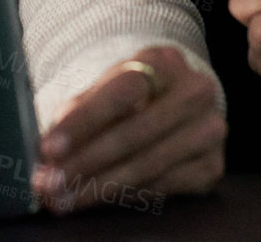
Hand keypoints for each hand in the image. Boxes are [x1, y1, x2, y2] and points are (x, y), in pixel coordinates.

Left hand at [31, 46, 224, 213]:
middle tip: (48, 184)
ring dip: (97, 187)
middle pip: (135, 133)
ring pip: (147, 167)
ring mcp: (209, 130)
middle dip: (85, 163)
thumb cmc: (132, 92)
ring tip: (62, 198)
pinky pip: (161, 188)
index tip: (48, 148)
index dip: (84, 121)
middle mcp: (196, 92)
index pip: (123, 91)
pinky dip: (123, 196)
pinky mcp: (212, 165)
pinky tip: (94, 200)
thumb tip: (51, 145)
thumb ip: (81, 107)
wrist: (177, 99)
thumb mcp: (107, 85)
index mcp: (165, 61)